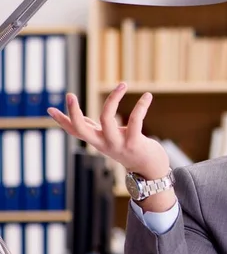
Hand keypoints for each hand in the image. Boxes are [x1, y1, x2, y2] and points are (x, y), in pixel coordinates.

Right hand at [48, 82, 169, 179]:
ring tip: (122, 84)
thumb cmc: (129, 148)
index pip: (75, 131)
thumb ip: (93, 129)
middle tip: (70, 94)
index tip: (49, 109)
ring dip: (113, 99)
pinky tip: (147, 96)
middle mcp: (104, 143)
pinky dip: (141, 106)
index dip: (62, 121)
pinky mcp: (134, 143)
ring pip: (106, 119)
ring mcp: (118, 144)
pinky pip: (135, 121)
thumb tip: (78, 118)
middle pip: (82, 129)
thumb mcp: (108, 139)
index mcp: (97, 140)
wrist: (149, 169)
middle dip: (73, 112)